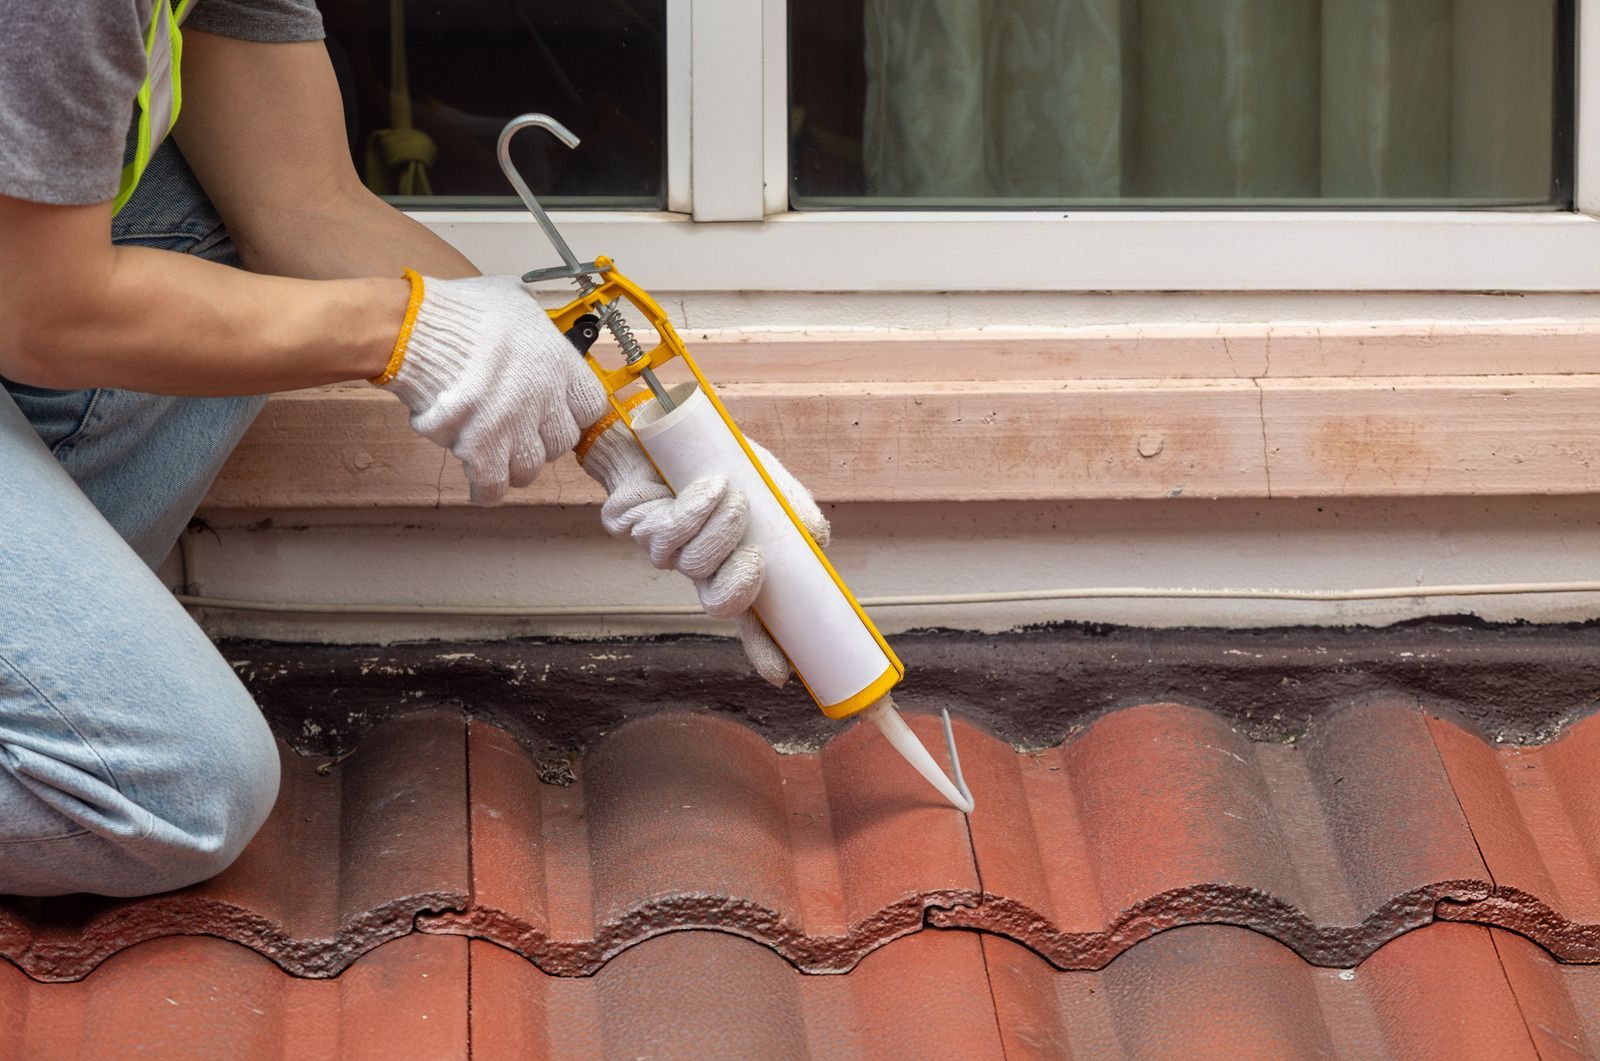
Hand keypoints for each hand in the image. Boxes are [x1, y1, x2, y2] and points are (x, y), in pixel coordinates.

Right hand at [378, 273, 606, 504]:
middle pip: (561, 443)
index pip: (591, 407)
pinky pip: (495, 487)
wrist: (417, 329)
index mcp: (560, 363)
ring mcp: (515, 427)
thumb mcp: (512, 297)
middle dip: (542, 440)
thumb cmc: (461, 311)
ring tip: (496, 453)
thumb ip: (533, 318)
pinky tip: (481, 485)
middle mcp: (545, 398)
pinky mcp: (481, 449)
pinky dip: (487, 491)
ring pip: (530, 469)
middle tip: (519, 431)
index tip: (557, 413)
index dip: (573, 413)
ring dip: (513, 465)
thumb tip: (533, 318)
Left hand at [578, 412, 830, 686]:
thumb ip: (796, 513)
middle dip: (740, 584)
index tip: (780, 674)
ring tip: (731, 493)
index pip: (750, 618)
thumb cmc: (718, 458)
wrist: (663, 425)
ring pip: (693, 565)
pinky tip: (708, 484)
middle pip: (717, 604)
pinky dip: (694, 508)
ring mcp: (662, 550)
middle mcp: (696, 565)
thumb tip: (818, 542)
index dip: (764, 648)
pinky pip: (666, 533)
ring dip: (720, 529)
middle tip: (755, 555)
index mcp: (731, 562)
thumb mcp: (769, 483)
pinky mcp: (630, 528)